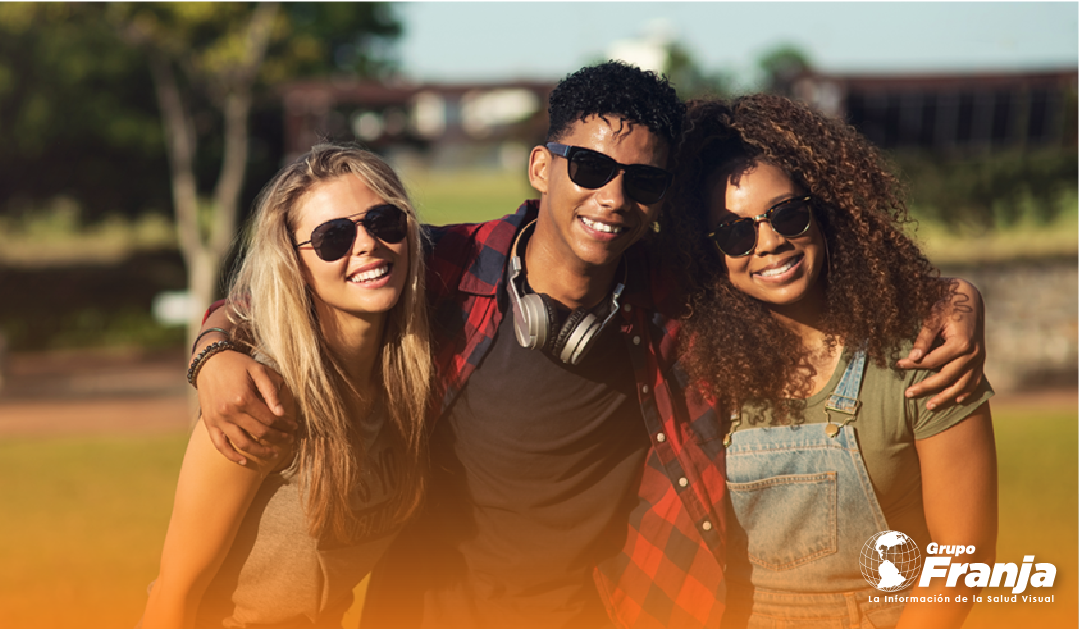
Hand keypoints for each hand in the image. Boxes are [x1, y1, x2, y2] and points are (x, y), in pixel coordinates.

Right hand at [195, 349, 297, 464]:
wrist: (209, 361)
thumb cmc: (238, 364)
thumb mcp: (258, 370)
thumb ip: (271, 391)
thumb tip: (281, 412)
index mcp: (243, 398)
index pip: (270, 419)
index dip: (285, 425)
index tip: (294, 427)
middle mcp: (230, 412)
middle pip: (259, 432)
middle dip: (278, 438)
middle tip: (289, 440)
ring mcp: (218, 420)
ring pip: (242, 443)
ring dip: (260, 452)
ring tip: (274, 454)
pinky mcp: (209, 423)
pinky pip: (220, 445)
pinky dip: (231, 455)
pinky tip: (244, 461)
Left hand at [897, 279, 985, 409]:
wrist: (969, 297)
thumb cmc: (946, 304)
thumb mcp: (933, 317)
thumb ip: (924, 338)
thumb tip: (912, 357)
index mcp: (961, 343)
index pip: (932, 361)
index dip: (913, 365)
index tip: (897, 365)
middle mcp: (973, 353)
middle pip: (947, 377)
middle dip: (926, 387)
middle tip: (907, 394)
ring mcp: (979, 358)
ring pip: (962, 385)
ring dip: (945, 397)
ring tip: (928, 406)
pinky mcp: (981, 359)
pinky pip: (975, 381)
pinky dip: (966, 392)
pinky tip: (955, 400)